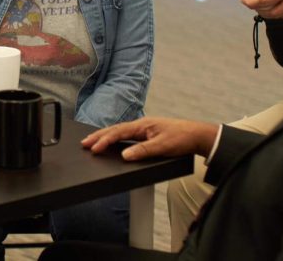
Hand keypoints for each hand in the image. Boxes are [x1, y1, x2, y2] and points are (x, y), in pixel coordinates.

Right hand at [82, 117, 218, 160]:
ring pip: (120, 132)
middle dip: (99, 136)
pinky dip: (116, 138)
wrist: (197, 135)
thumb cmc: (182, 138)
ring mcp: (144, 129)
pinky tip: (112, 142)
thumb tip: (125, 156)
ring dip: (106, 137)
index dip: (105, 140)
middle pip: (115, 130)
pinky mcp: (148, 134)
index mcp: (143, 125)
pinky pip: (127, 135)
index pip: (119, 132)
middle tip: (84, 143)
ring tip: (93, 142)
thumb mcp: (163, 147)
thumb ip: (143, 151)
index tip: (93, 148)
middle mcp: (142, 125)